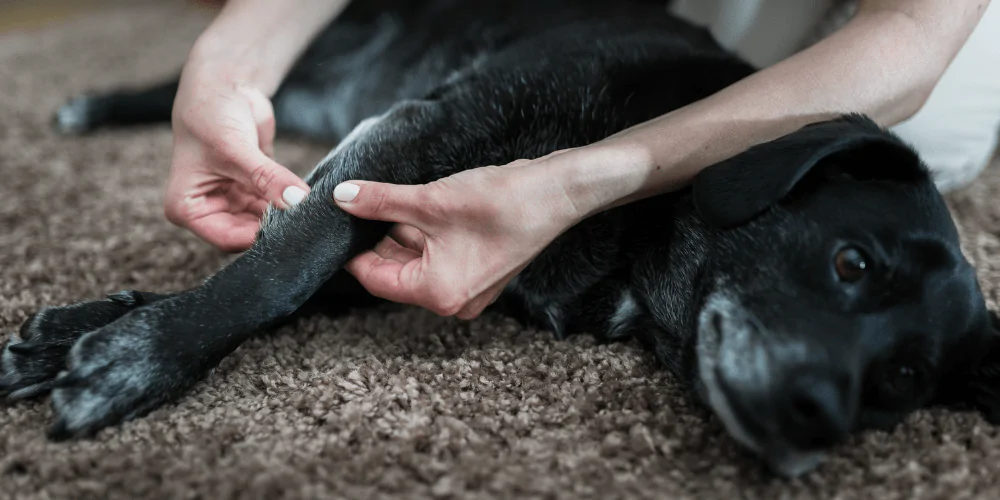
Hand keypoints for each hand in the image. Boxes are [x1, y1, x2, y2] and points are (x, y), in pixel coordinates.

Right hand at [164, 65, 310, 251]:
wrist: (223, 86)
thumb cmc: (210, 115)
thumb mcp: (235, 149)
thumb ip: (267, 178)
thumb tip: (297, 201)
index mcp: (188, 209)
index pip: (227, 238)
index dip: (259, 236)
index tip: (291, 228)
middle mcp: (208, 209)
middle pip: (247, 233)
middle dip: (275, 228)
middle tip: (306, 222)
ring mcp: (232, 201)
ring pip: (264, 222)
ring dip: (286, 216)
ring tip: (310, 211)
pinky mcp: (254, 190)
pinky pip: (275, 205)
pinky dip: (290, 203)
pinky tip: (309, 202)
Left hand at [333, 153, 583, 318]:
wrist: (557, 194)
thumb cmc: (500, 203)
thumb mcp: (429, 201)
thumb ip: (380, 202)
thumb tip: (341, 198)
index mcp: (438, 294)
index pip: (375, 278)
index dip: (350, 250)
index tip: (333, 224)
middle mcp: (452, 300)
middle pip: (395, 272)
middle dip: (375, 239)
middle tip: (354, 207)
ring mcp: (468, 288)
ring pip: (416, 261)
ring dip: (400, 234)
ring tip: (386, 201)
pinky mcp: (479, 271)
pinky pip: (437, 257)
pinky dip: (422, 235)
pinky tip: (414, 206)